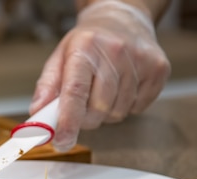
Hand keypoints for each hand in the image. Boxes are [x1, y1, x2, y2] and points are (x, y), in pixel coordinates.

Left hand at [29, 0, 170, 151]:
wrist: (122, 19)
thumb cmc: (88, 44)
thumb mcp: (60, 58)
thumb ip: (46, 88)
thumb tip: (37, 114)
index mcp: (85, 47)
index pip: (75, 92)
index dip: (68, 121)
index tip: (61, 141)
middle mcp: (115, 51)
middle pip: (98, 109)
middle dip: (86, 118)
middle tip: (82, 106)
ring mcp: (140, 60)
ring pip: (118, 113)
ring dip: (106, 112)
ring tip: (103, 90)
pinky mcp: (159, 69)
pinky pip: (138, 108)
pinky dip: (126, 106)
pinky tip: (122, 88)